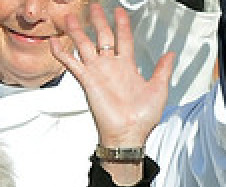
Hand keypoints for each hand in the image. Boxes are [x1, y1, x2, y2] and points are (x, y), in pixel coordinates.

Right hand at [52, 4, 173, 149]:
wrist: (129, 134)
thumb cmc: (143, 118)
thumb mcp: (159, 89)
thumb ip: (162, 69)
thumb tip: (171, 54)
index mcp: (128, 67)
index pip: (124, 38)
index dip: (122, 24)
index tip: (119, 11)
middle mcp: (111, 67)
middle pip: (103, 37)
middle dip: (98, 21)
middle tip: (94, 7)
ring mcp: (98, 73)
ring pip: (85, 46)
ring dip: (77, 31)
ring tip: (70, 17)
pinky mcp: (87, 82)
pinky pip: (72, 64)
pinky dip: (62, 53)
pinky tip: (54, 43)